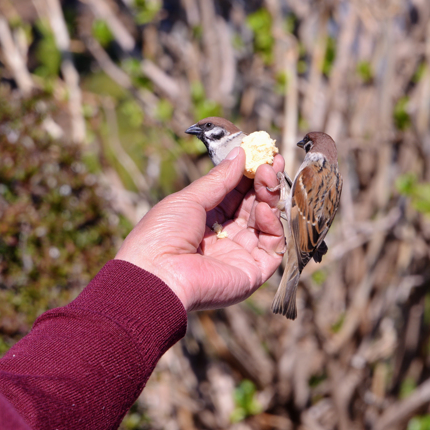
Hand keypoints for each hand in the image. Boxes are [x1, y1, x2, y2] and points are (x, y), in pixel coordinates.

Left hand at [116, 147, 285, 311]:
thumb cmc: (161, 235)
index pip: (234, 195)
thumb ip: (218, 179)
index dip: (248, 175)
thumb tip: (240, 153)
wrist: (156, 276)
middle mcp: (223, 239)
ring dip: (269, 197)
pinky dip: (272, 224)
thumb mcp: (188, 199)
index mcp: (204, 221)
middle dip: (262, 182)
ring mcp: (239, 256)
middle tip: (271, 161)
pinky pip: (272, 246)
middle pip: (252, 207)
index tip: (260, 154)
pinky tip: (262, 208)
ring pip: (265, 223)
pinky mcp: (253, 272)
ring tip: (267, 176)